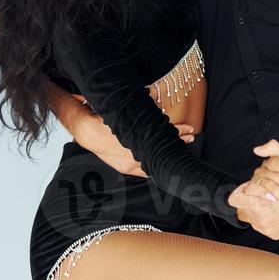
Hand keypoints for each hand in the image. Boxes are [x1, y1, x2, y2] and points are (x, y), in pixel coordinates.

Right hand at [69, 95, 195, 177]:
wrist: (87, 133)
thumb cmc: (106, 120)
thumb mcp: (127, 112)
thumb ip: (144, 111)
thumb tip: (158, 107)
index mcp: (139, 138)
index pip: (165, 134)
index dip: (179, 130)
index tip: (191, 128)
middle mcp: (137, 153)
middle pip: (163, 147)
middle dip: (179, 140)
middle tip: (191, 136)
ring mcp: (132, 163)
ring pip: (157, 160)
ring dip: (169, 153)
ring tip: (183, 146)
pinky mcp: (126, 169)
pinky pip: (146, 171)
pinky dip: (156, 167)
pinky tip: (166, 166)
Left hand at [229, 139, 278, 238]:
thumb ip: (272, 149)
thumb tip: (257, 149)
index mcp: (257, 202)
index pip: (235, 198)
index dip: (243, 190)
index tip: (253, 186)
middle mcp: (259, 219)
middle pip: (243, 208)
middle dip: (252, 199)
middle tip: (263, 192)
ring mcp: (266, 229)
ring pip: (252, 217)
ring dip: (259, 208)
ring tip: (271, 200)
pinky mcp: (274, 234)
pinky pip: (263, 226)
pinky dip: (269, 218)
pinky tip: (278, 209)